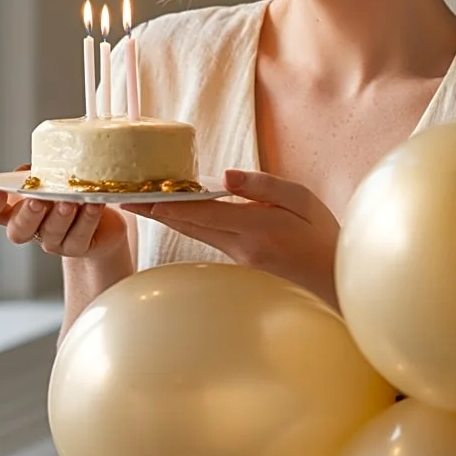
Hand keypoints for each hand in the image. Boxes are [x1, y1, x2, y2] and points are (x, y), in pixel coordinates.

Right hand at [0, 172, 127, 259]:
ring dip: (60, 216)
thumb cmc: (69, 190)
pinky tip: (93, 204)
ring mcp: (52, 241)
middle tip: (37, 201)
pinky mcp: (77, 247)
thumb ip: (38, 172)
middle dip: (27, 215)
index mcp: (16, 209)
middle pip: (18, 231)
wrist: (102, 215)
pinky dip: (87, 219)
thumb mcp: (51, 175)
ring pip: (51, 233)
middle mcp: (31, 228)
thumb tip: (34, 170)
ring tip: (70, 200)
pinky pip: (79, 236)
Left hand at [123, 169, 339, 303]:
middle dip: (153, 211)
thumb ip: (264, 186)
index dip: (168, 204)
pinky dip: (186, 223)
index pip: (202, 214)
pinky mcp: (239, 261)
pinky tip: (172, 212)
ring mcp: (237, 257)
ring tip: (137, 202)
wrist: (334, 280)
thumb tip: (228, 175)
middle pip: (188, 225)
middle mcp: (240, 246)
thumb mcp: (302, 199)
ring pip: (193, 233)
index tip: (139, 196)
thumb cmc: (322, 235)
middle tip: (121, 197)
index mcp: (256, 227)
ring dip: (165, 217)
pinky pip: (206, 238)